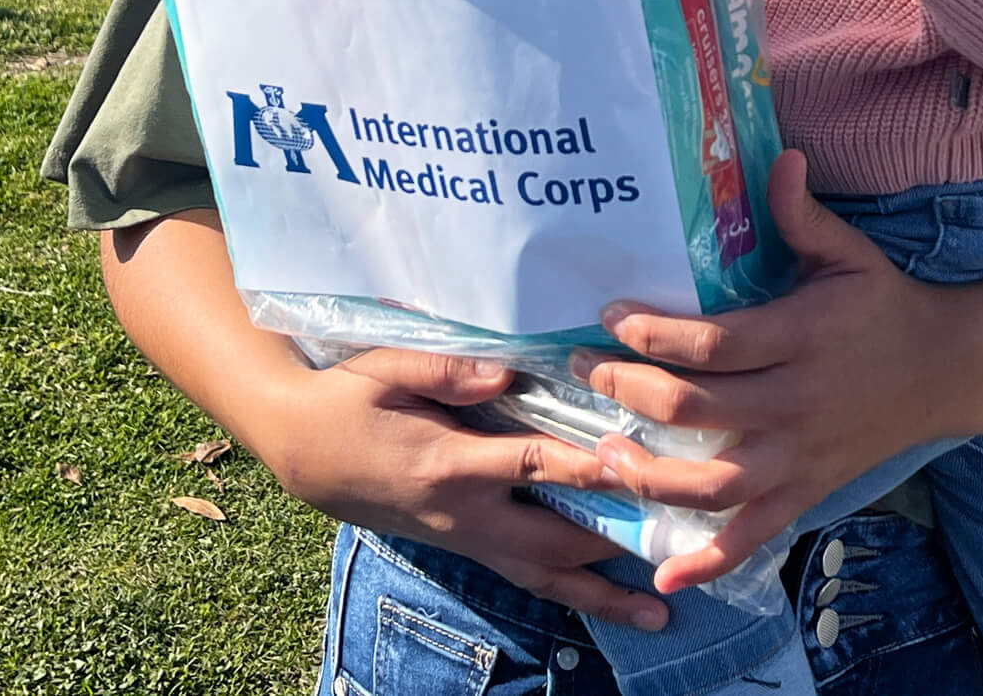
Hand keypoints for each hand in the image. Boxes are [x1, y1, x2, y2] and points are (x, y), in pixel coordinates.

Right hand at [266, 348, 671, 628]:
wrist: (305, 451)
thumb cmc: (350, 398)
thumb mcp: (387, 369)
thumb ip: (447, 370)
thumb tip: (507, 370)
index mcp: (450, 462)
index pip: (531, 466)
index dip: (586, 467)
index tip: (637, 467)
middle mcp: (466, 513)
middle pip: (552, 540)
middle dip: (616, 546)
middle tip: (678, 552)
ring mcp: (466, 538)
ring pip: (543, 577)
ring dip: (602, 596)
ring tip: (659, 614)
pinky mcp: (466, 547)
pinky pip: (525, 579)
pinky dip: (570, 595)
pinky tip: (608, 606)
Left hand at [572, 152, 954, 593]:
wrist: (948, 371)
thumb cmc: (885, 304)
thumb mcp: (849, 253)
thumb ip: (804, 214)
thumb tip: (781, 157)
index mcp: (803, 337)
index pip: (716, 344)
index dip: (656, 336)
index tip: (611, 317)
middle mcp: (797, 403)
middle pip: (699, 410)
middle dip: (630, 393)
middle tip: (584, 371)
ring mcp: (800, 456)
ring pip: (714, 484)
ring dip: (649, 475)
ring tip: (601, 454)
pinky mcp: (807, 491)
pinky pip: (754, 535)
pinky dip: (710, 561)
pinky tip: (664, 575)